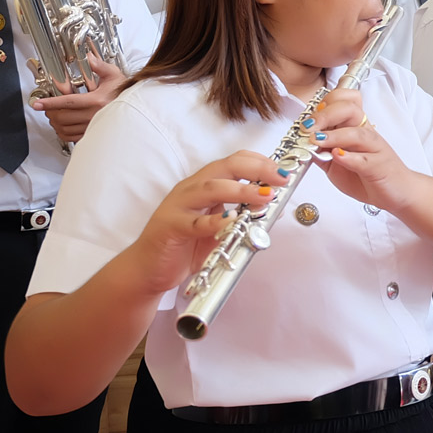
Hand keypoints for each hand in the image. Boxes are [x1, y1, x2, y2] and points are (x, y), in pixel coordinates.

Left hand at [31, 53, 124, 142]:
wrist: (138, 107)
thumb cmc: (125, 92)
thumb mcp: (114, 75)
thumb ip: (99, 66)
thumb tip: (89, 58)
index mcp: (96, 100)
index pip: (67, 102)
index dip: (49, 103)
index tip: (38, 104)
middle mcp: (94, 115)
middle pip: (62, 117)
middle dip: (50, 112)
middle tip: (46, 108)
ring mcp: (93, 126)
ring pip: (65, 129)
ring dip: (55, 123)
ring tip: (53, 116)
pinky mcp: (94, 134)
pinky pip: (73, 138)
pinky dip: (63, 133)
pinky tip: (62, 127)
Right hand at [126, 149, 285, 296]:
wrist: (149, 270)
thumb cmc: (186, 246)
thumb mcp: (220, 229)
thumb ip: (242, 217)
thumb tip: (273, 208)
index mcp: (204, 185)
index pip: (233, 162)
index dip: (259, 162)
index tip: (283, 170)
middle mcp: (190, 189)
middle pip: (224, 168)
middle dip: (255, 169)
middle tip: (280, 178)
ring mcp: (178, 206)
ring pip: (210, 189)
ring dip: (240, 190)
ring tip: (264, 196)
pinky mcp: (169, 227)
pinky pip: (194, 222)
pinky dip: (214, 221)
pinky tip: (232, 221)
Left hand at [306, 88, 421, 210]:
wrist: (399, 193)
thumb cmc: (370, 176)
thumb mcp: (338, 163)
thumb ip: (322, 153)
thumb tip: (300, 144)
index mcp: (356, 127)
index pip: (343, 101)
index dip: (325, 104)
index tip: (308, 117)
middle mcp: (366, 133)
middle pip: (349, 109)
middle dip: (325, 115)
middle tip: (308, 127)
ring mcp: (375, 149)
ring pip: (356, 133)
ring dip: (334, 135)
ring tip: (317, 140)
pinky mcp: (379, 167)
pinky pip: (364, 159)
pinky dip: (349, 157)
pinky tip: (337, 156)